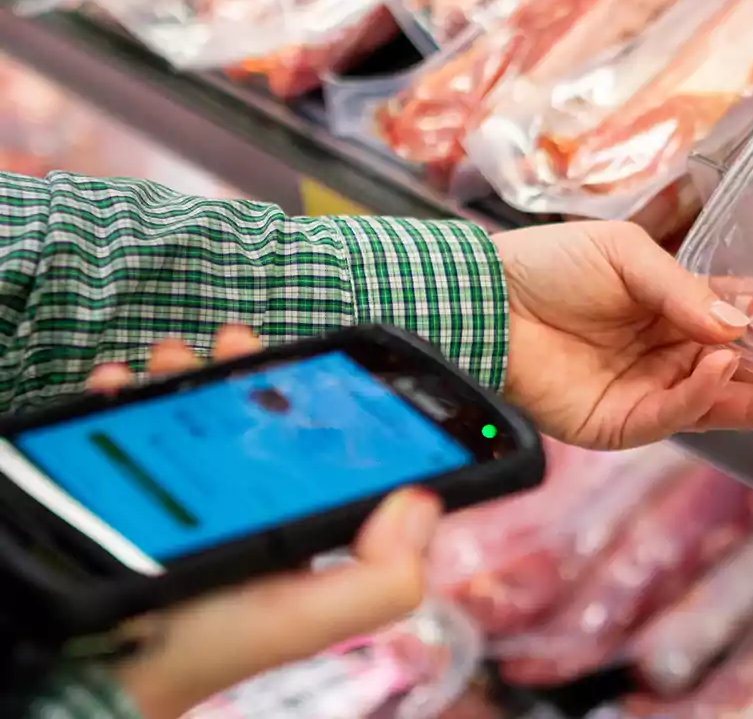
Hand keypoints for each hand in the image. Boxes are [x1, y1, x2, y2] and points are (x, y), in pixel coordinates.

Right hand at [86, 326, 440, 718]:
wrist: (76, 661)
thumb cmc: (196, 646)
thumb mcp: (301, 618)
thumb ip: (378, 580)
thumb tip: (425, 501)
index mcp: (291, 530)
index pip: (322, 455)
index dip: (323, 405)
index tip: (308, 363)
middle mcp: (239, 511)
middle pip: (255, 422)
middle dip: (248, 373)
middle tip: (233, 343)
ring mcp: (173, 497)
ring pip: (192, 414)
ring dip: (186, 375)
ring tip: (170, 358)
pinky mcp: (114, 489)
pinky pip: (126, 427)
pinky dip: (123, 396)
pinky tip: (118, 385)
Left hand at [493, 222, 752, 448]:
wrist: (489, 302)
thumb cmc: (552, 267)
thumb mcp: (628, 256)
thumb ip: (685, 291)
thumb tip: (739, 326)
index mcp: (674, 310)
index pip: (738, 320)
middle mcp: (668, 354)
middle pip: (737, 370)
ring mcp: (647, 392)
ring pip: (715, 402)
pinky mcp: (620, 423)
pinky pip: (671, 416)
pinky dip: (701, 396)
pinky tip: (721, 370)